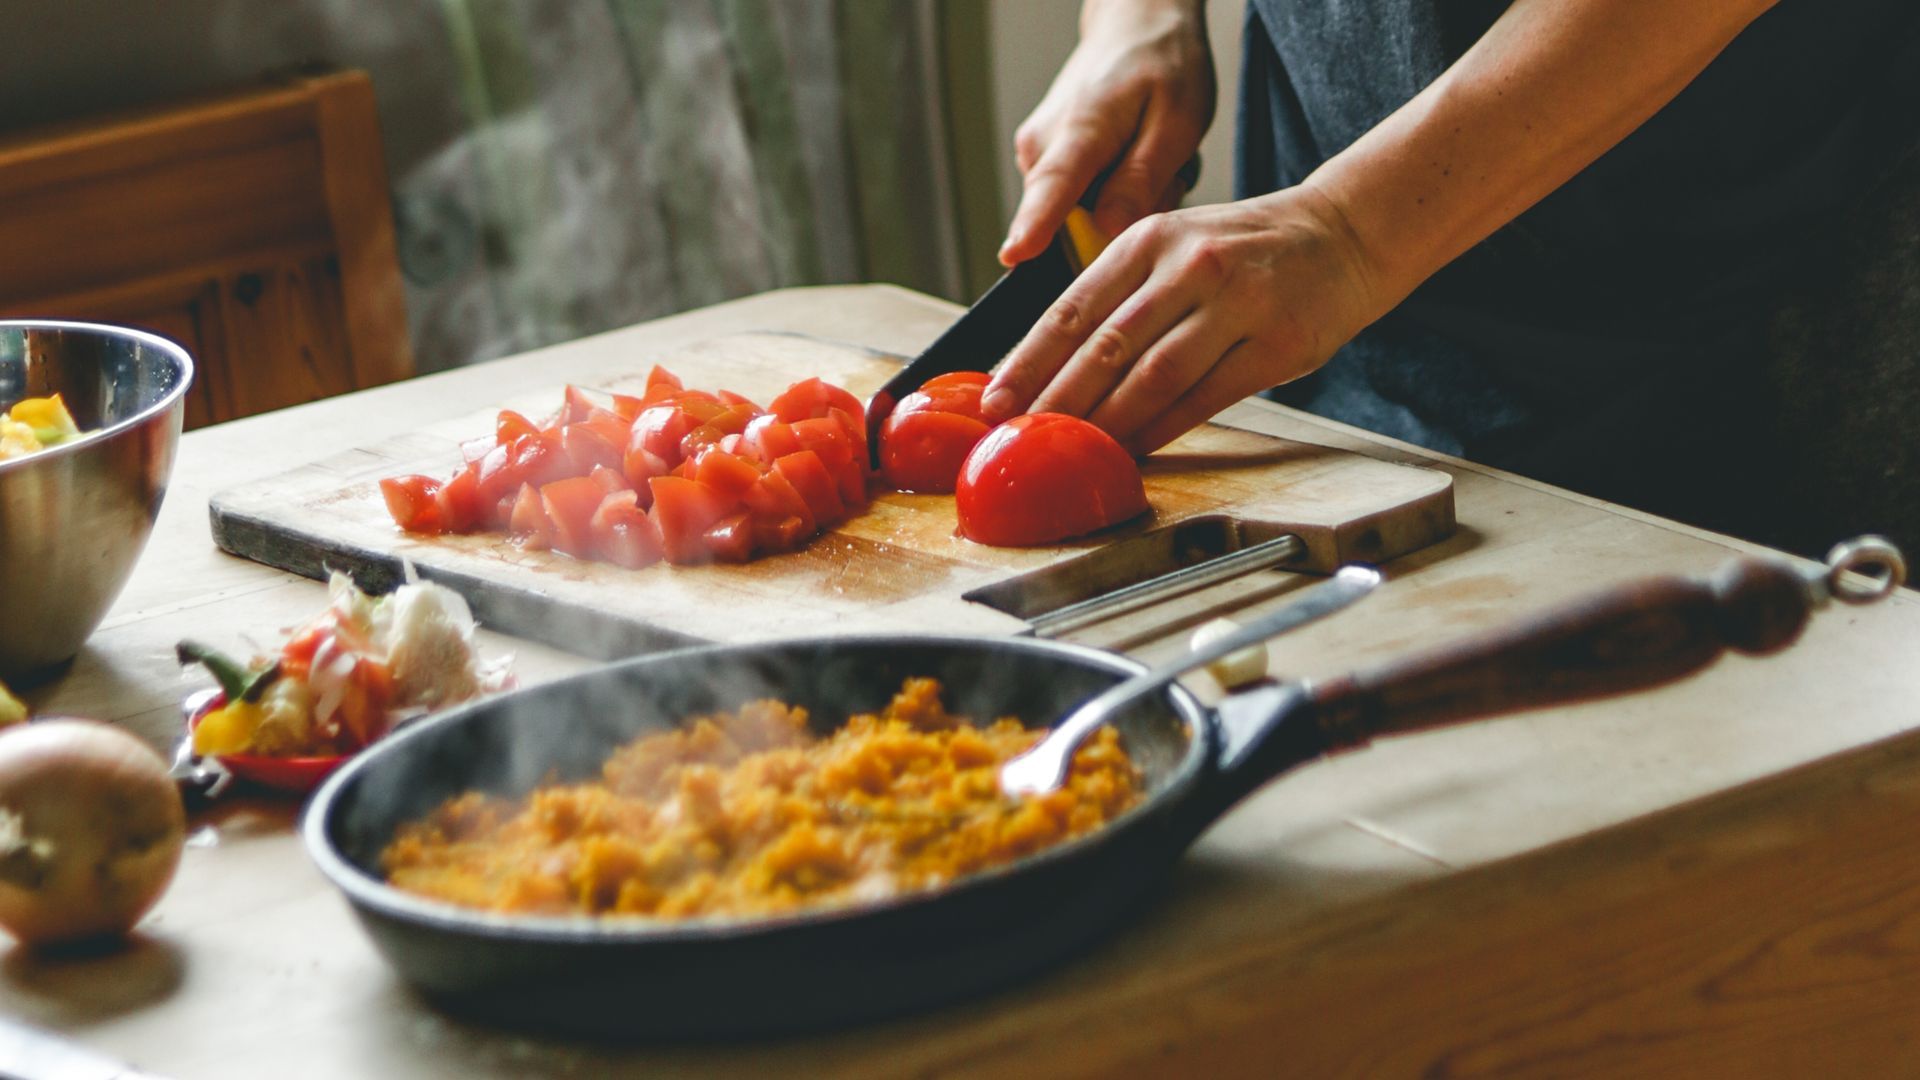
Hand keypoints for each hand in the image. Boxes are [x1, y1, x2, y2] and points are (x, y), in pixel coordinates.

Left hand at [981, 186, 1387, 453]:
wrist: (1343, 233)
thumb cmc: (1243, 251)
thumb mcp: (1175, 246)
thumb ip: (1121, 294)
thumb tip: (1050, 365)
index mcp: (1150, 240)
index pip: (1073, 308)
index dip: (1028, 360)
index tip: (994, 400)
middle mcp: (1189, 266)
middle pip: (1106, 347)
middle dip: (1056, 401)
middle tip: (1021, 438)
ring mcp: (1236, 304)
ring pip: (1153, 377)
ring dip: (1107, 423)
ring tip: (1071, 453)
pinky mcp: (1274, 345)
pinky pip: (1204, 398)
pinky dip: (1162, 429)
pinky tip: (1134, 451)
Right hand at [1000, 0, 1214, 266]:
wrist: (1136, 27)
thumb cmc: (1162, 64)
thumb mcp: (1178, 121)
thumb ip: (1142, 179)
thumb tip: (1108, 229)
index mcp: (1080, 129)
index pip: (1052, 187)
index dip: (1035, 227)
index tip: (1014, 257)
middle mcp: (1042, 146)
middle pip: (1076, 223)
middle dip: (1126, 215)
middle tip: (1165, 171)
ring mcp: (1036, 155)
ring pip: (1082, 215)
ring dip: (1125, 200)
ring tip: (1150, 156)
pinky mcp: (1041, 163)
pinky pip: (1080, 202)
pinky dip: (1115, 189)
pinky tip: (1133, 158)